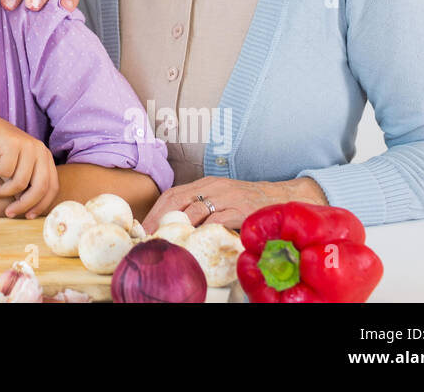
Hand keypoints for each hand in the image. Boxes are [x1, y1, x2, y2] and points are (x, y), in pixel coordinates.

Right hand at [0, 114, 58, 218]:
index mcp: (46, 157)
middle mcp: (41, 149)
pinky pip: (6, 171)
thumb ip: (25, 187)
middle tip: (9, 213)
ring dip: (5, 191)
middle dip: (25, 204)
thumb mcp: (16, 172)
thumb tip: (30, 211)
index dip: (42, 205)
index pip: (52, 187)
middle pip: (40, 187)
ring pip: (21, 181)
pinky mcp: (13, 142)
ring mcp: (28, 145)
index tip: (29, 216)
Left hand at [142, 176, 326, 230]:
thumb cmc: (246, 201)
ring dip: (179, 227)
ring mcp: (227, 197)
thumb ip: (201, 206)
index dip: (156, 210)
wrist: (279, 197)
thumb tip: (174, 224)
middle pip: (178, 200)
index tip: (144, 226)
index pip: (173, 194)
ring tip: (169, 240)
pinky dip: (204, 230)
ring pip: (195, 210)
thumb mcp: (221, 197)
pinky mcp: (241, 210)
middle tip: (150, 236)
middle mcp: (213, 187)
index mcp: (205, 183)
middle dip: (161, 219)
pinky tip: (196, 240)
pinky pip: (218, 220)